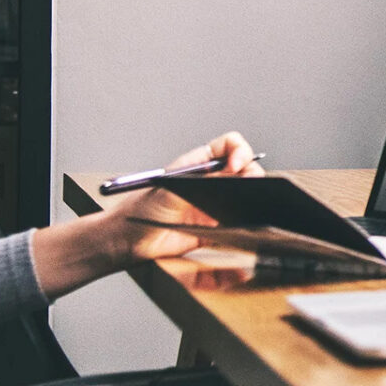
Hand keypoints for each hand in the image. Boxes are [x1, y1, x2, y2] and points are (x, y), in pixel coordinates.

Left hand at [109, 131, 266, 263]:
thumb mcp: (169, 187)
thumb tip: (230, 172)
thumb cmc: (142, 208)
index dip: (239, 151)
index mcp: (200, 163)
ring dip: (253, 196)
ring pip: (248, 193)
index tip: (237, 165)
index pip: (229, 146)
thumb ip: (199, 178)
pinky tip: (243, 222)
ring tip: (248, 204)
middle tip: (250, 186)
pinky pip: (242, 220)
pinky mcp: (219, 226)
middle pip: (246, 168)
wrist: (131, 240)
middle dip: (253, 174)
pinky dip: (248, 220)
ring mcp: (218, 202)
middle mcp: (213, 180)